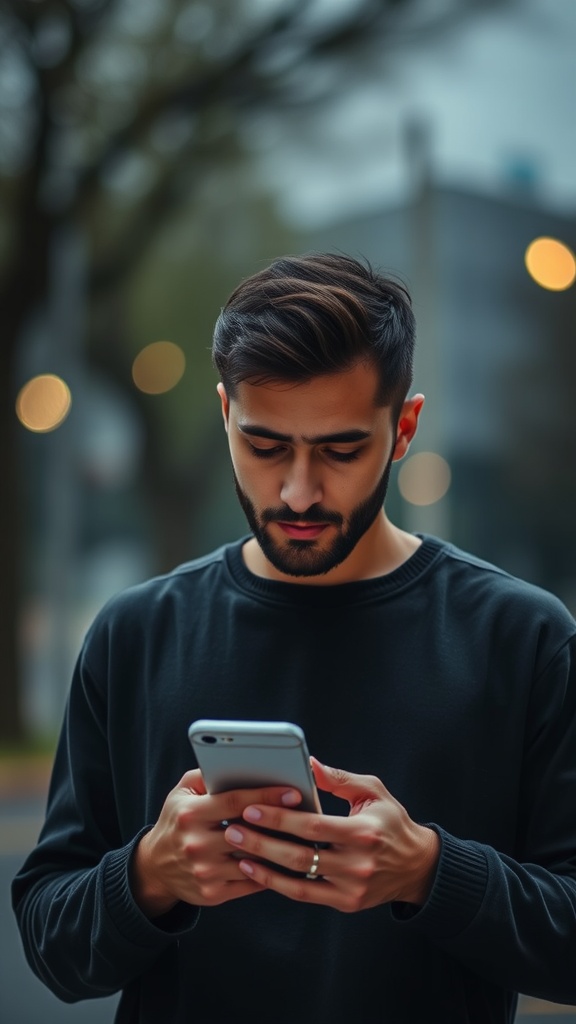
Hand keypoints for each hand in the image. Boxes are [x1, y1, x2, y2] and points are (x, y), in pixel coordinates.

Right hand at [131, 769, 302, 916]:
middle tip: (307, 815)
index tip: (293, 792)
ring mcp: (204, 871)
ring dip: (279, 850)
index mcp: (191, 814)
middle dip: (279, 824)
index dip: (266, 796)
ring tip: (303, 839)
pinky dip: (270, 873)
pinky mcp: (212, 893)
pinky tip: (284, 861)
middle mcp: (196, 844)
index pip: (235, 802)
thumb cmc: (176, 821)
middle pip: (248, 833)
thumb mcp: (182, 792)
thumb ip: (206, 775)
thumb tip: (237, 762)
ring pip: (253, 861)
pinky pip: (250, 883)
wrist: (154, 867)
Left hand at [223, 759, 439, 912]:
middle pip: (300, 855)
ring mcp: (351, 887)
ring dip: (264, 866)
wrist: (417, 866)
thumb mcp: (372, 792)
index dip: (280, 818)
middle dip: (263, 842)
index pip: (313, 826)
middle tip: (234, 829)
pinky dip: (278, 884)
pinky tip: (257, 872)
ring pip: (298, 879)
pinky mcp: (346, 903)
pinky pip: (305, 895)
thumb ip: (338, 779)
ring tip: (237, 852)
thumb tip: (307, 763)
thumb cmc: (392, 822)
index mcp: (363, 832)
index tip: (252, 808)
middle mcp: (357, 864)